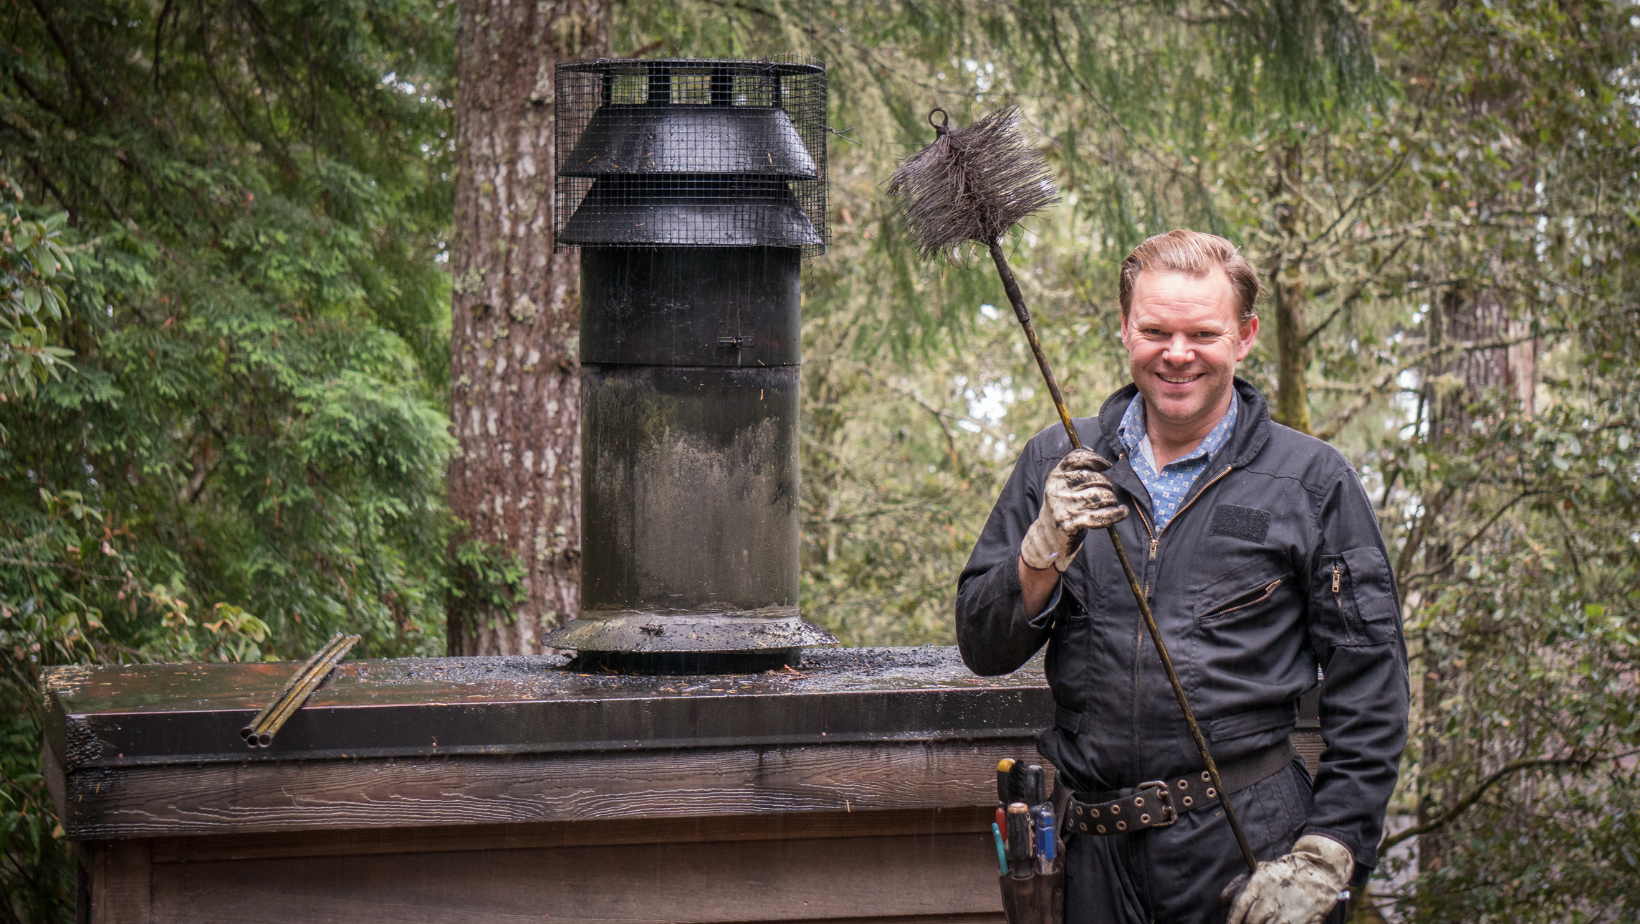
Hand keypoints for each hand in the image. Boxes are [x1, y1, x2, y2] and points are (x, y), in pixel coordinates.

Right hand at [1019, 449, 1127, 571]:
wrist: (1048, 536)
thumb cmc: (1064, 506)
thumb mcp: (1063, 486)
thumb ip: (1077, 471)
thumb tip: (1101, 461)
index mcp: (1055, 476)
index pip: (1075, 458)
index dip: (1095, 458)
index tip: (1107, 465)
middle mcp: (1056, 489)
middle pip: (1090, 477)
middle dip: (1106, 483)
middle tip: (1109, 490)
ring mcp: (1063, 507)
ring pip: (1098, 496)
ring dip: (1111, 498)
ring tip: (1111, 502)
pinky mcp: (1071, 524)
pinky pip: (1100, 516)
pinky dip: (1116, 513)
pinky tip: (1122, 511)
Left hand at [1226, 835, 1353, 923]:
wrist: (1319, 870)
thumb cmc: (1284, 873)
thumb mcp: (1259, 872)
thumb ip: (1237, 886)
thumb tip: (1222, 903)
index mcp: (1258, 884)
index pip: (1239, 908)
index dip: (1232, 921)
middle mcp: (1270, 899)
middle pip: (1251, 922)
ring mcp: (1285, 912)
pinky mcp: (1299, 922)